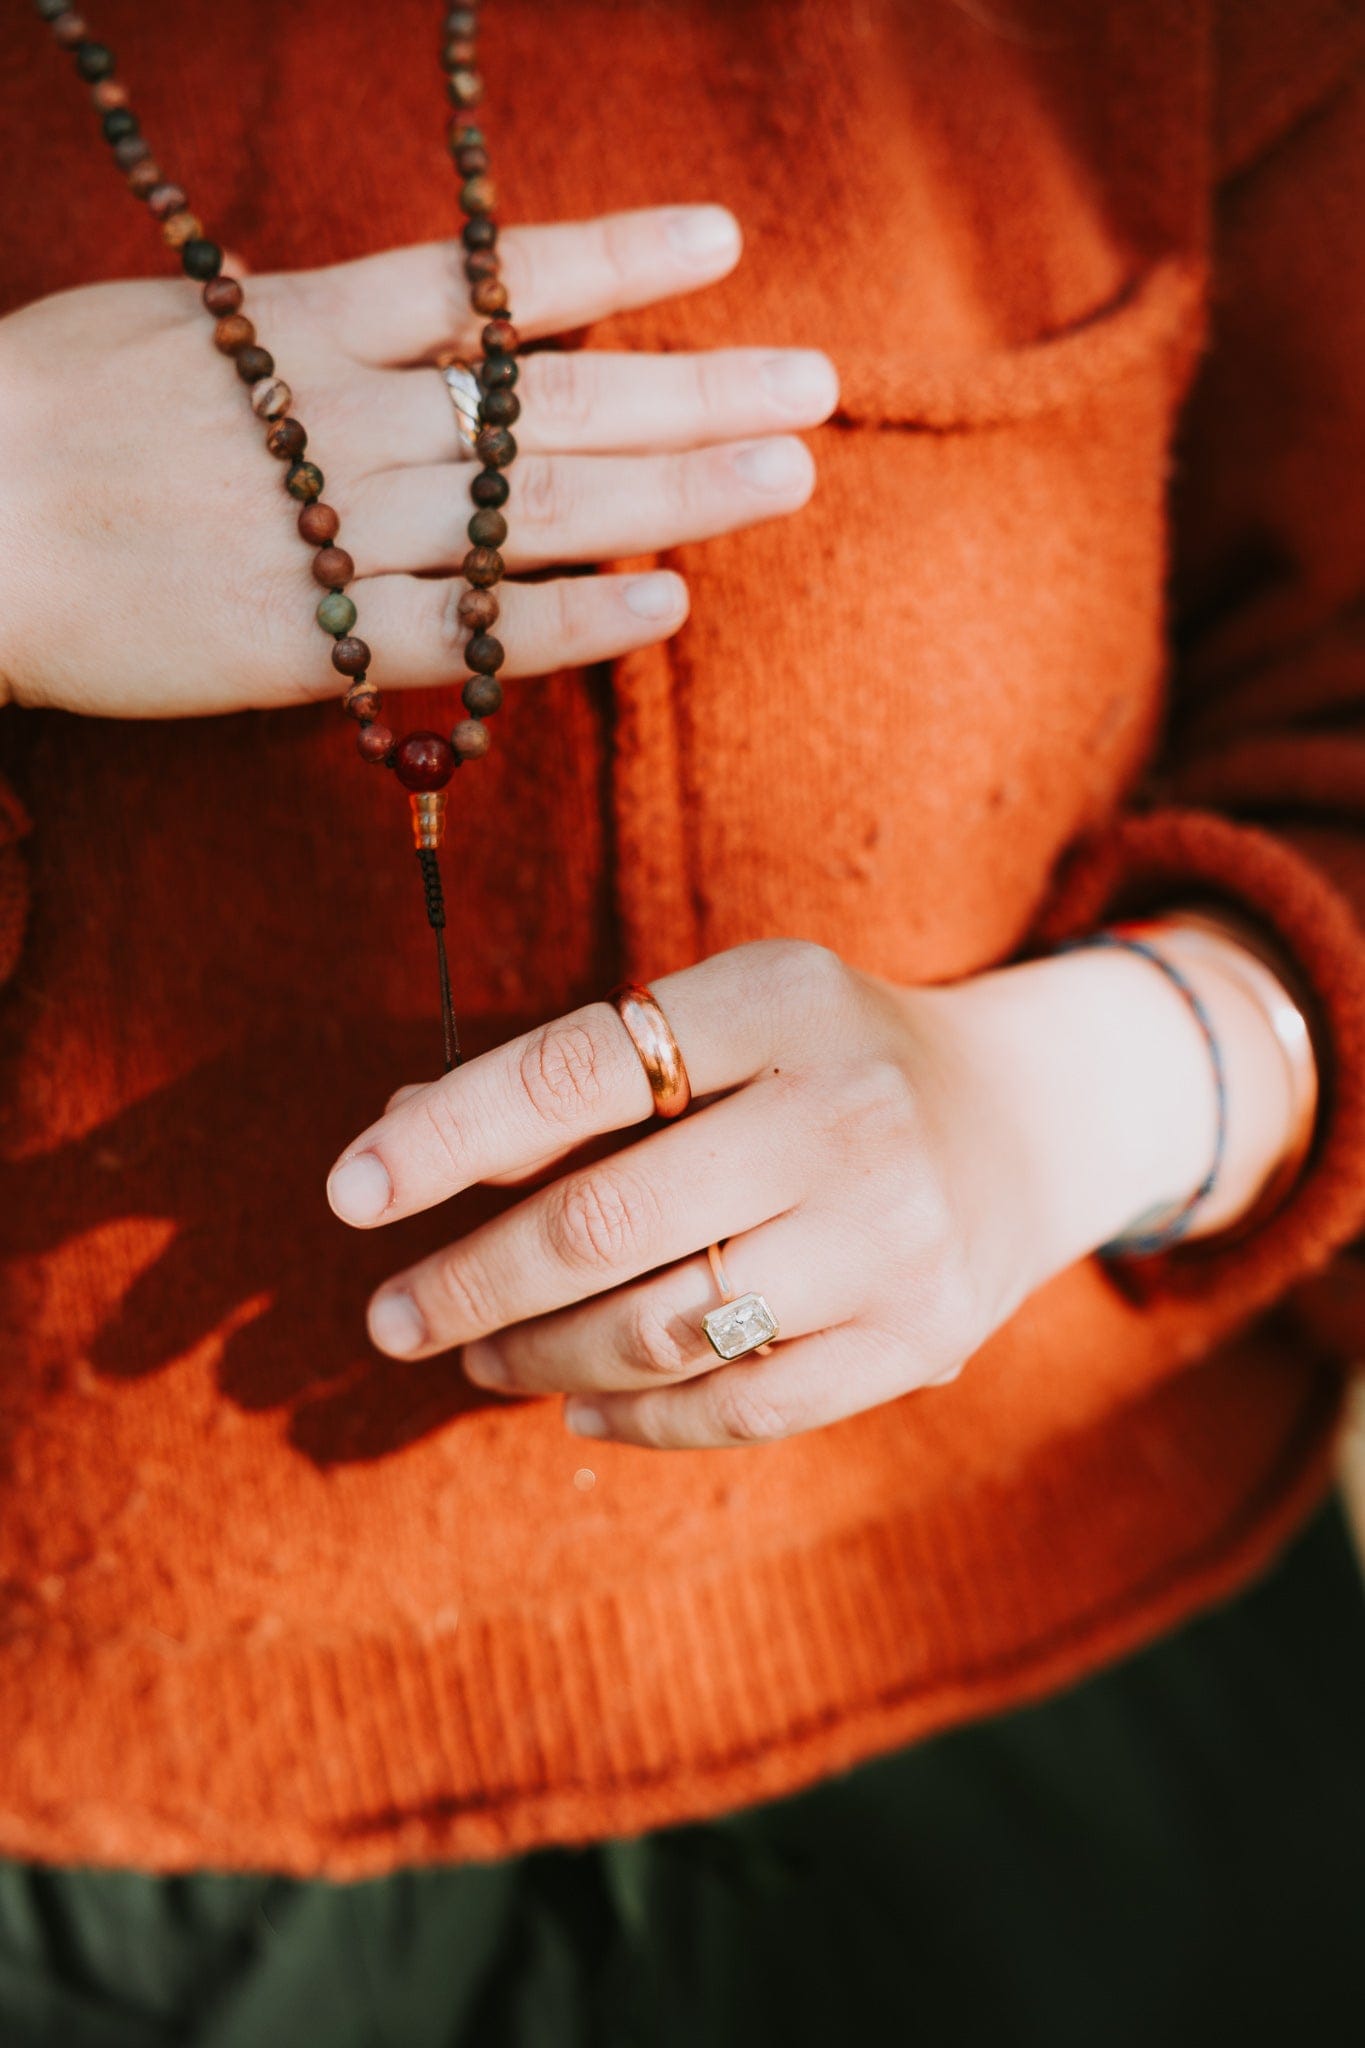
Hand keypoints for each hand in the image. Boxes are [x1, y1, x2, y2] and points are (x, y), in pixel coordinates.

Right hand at [0, 205, 836, 716]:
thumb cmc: (39, 414)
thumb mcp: (171, 324)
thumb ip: (295, 331)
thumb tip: (393, 323)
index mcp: (305, 328)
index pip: (492, 282)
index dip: (612, 260)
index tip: (718, 242)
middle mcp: (344, 419)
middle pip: (555, 397)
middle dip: (695, 387)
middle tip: (814, 383)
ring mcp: (336, 530)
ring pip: (535, 506)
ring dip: (675, 489)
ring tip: (785, 473)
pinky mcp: (314, 639)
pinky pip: (470, 630)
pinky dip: (569, 619)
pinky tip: (666, 606)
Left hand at [322, 935, 1251, 1450]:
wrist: (1029, 1119)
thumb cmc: (825, 1062)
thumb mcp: (724, 1020)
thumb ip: (575, 1073)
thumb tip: (403, 1139)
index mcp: (782, 1000)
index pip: (577, 1068)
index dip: (451, 1135)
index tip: (350, 1192)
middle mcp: (846, 1113)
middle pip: (603, 1225)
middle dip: (468, 1282)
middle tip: (390, 1316)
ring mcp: (892, 1237)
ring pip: (658, 1331)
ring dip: (535, 1354)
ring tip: (476, 1353)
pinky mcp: (917, 1338)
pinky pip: (737, 1408)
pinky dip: (633, 1416)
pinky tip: (576, 1401)